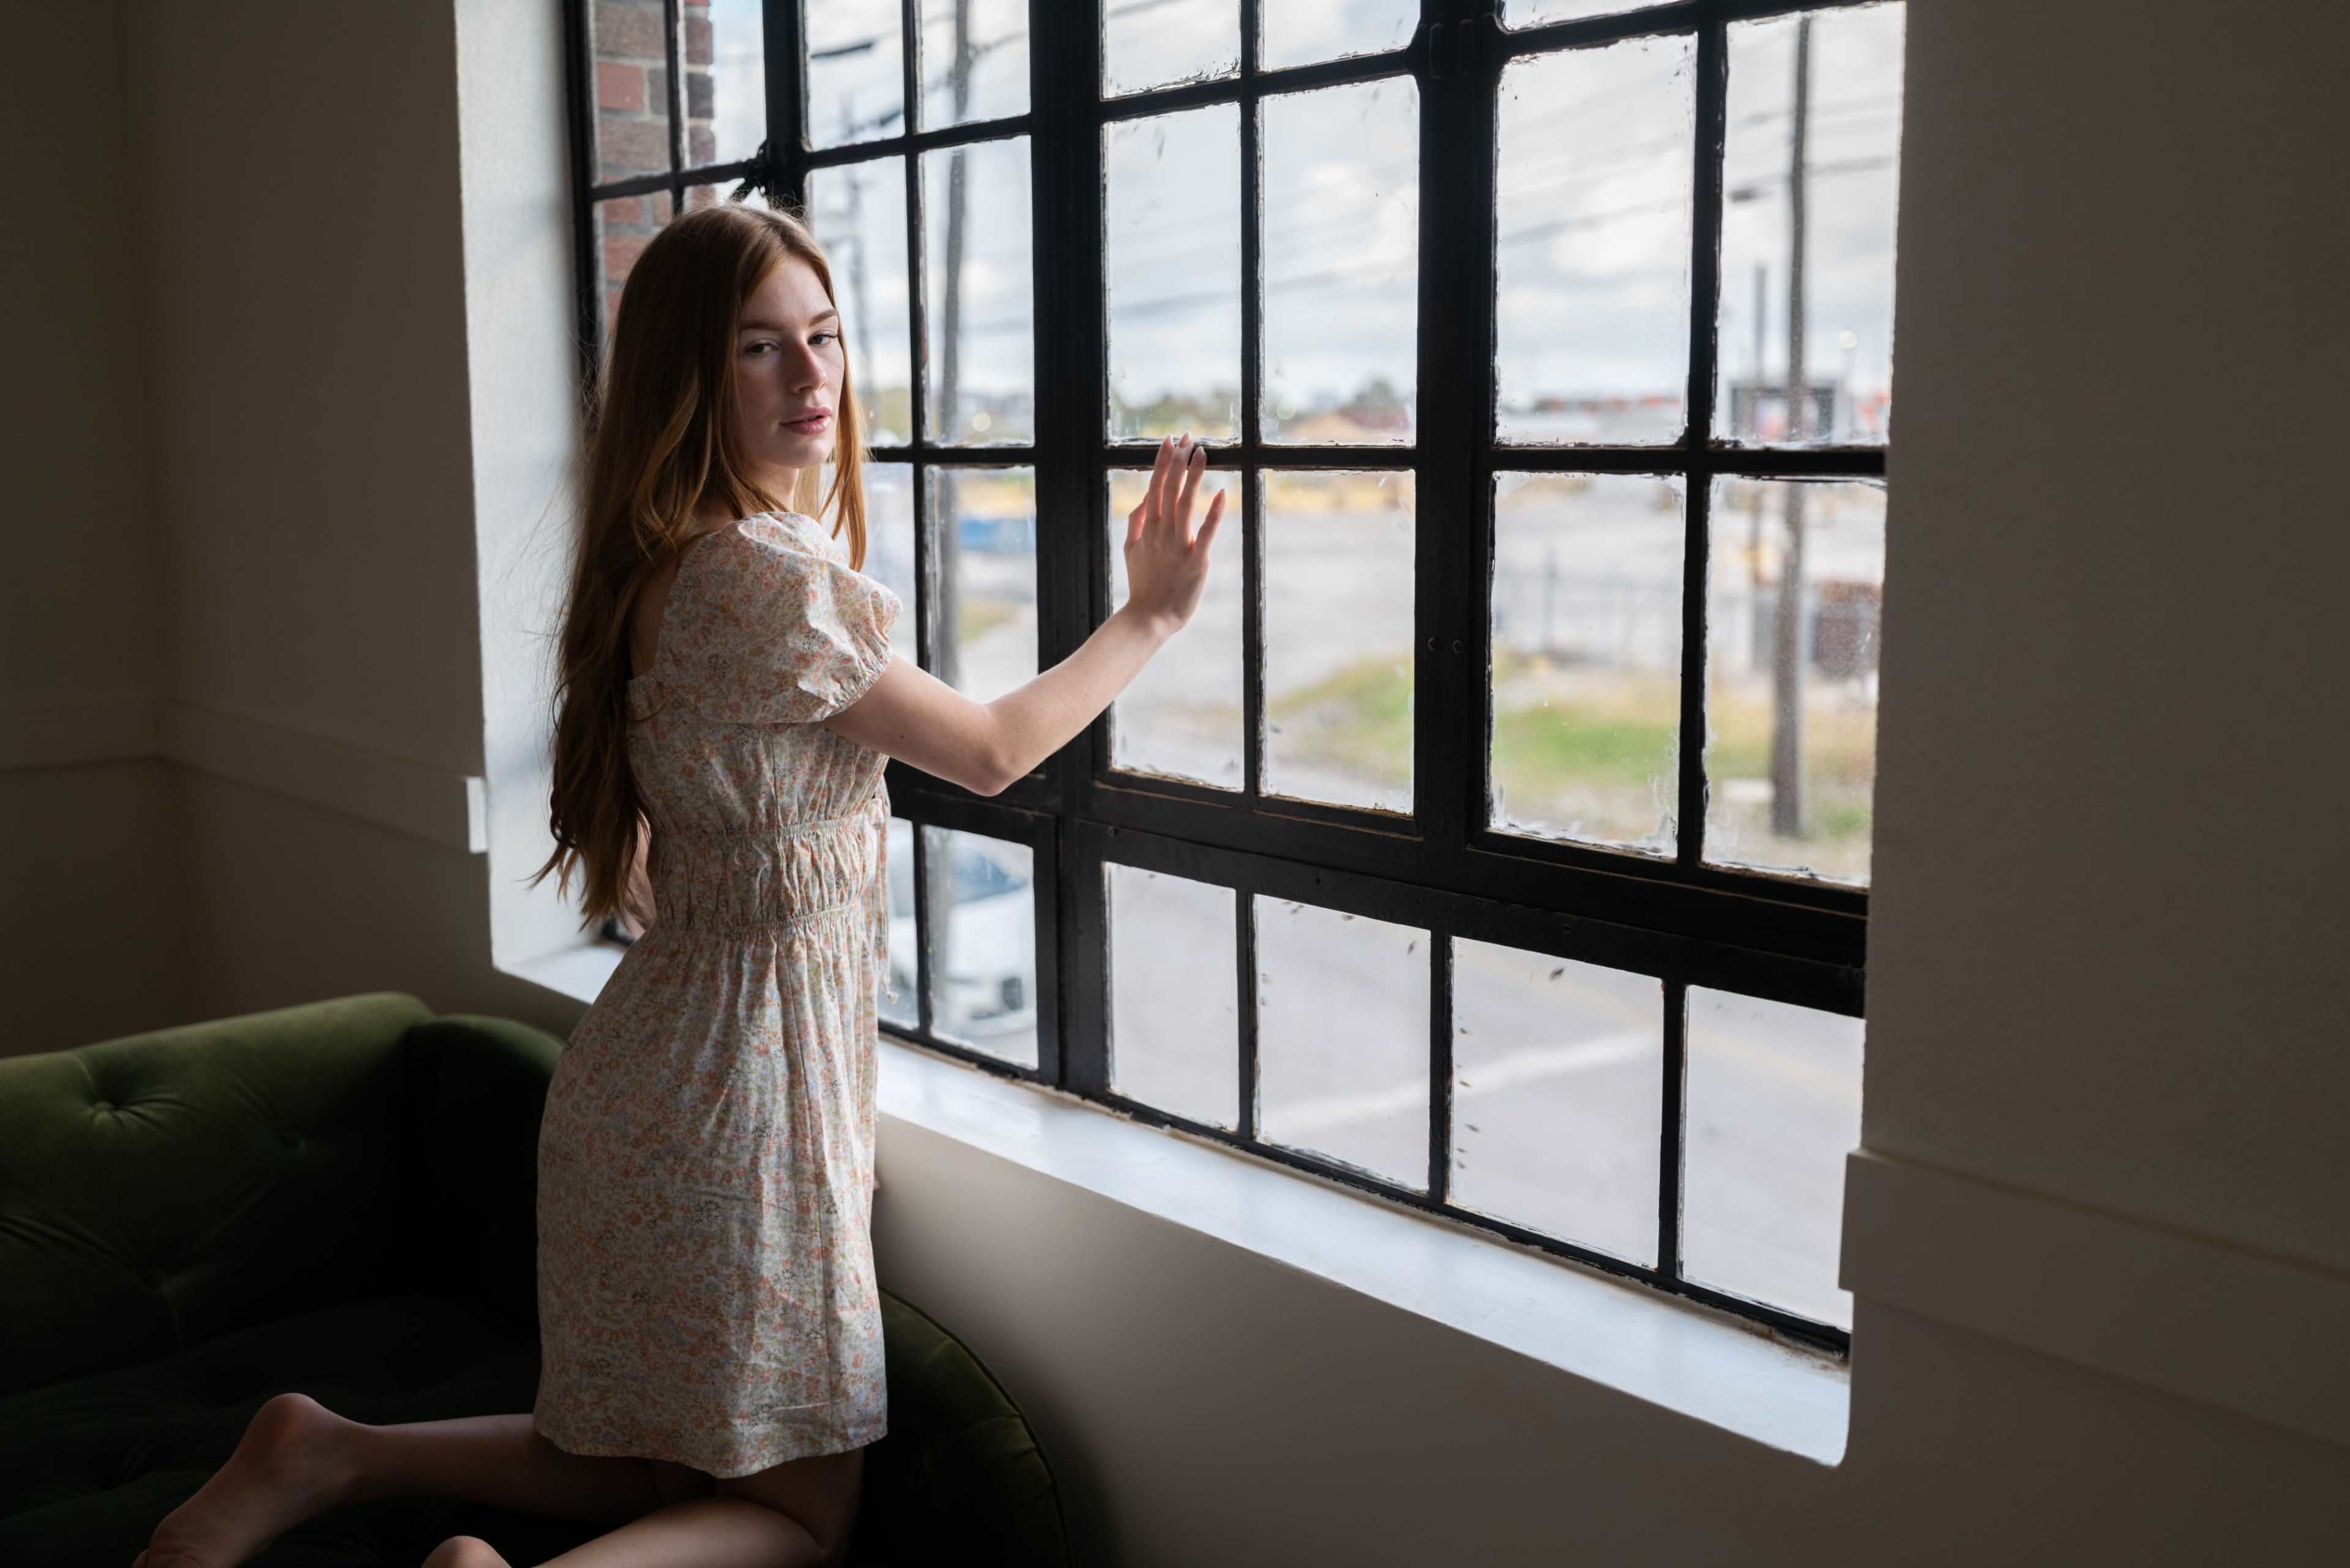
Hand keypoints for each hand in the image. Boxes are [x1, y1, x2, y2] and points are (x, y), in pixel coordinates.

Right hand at [1121, 432, 1224, 634]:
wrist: (1149, 617)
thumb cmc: (1143, 585)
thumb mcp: (1130, 550)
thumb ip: (1136, 522)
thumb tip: (1145, 497)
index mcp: (1148, 528)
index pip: (1155, 486)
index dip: (1162, 461)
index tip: (1169, 440)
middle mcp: (1162, 532)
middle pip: (1169, 487)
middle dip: (1178, 460)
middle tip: (1187, 436)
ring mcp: (1179, 545)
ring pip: (1186, 502)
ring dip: (1194, 475)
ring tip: (1202, 453)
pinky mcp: (1196, 559)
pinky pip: (1207, 531)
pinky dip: (1215, 512)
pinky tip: (1222, 493)